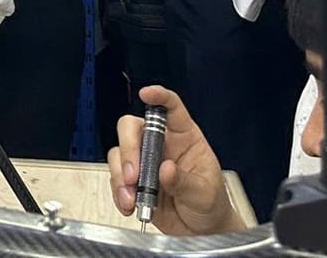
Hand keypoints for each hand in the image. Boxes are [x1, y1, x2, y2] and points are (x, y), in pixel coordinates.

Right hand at [107, 86, 241, 236]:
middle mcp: (161, 145)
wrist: (201, 232)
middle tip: (133, 174)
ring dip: (120, 175)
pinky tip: (129, 205)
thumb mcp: (205, 193)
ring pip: (119, 153)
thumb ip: (185, 181)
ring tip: (132, 197)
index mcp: (184, 137)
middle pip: (133, 128)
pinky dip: (118, 192)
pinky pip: (115, 178)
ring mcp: (145, 163)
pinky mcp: (134, 183)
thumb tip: (166, 169)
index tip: (147, 94)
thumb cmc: (210, 204)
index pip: (171, 108)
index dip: (159, 96)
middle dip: (129, 148)